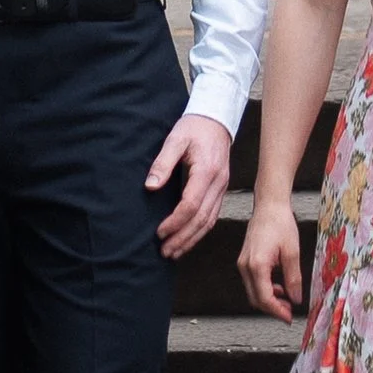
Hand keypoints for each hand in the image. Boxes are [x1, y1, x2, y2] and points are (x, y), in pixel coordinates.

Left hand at [145, 111, 232, 258]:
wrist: (216, 120)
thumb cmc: (194, 127)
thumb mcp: (175, 139)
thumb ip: (162, 163)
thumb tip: (150, 187)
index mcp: (207, 171)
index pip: (191, 205)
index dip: (175, 222)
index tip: (159, 232)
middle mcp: (218, 183)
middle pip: (202, 219)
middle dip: (182, 238)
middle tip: (165, 251)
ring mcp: (222, 188)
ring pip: (209, 222)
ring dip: (191, 240)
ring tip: (174, 252)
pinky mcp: (221, 190)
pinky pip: (212, 216)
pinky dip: (200, 231)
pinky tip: (187, 239)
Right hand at [236, 194, 303, 322]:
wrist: (269, 206)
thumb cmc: (280, 223)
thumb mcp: (292, 252)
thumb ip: (293, 278)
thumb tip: (296, 298)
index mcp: (257, 265)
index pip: (264, 298)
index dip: (277, 311)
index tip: (288, 318)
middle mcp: (246, 266)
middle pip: (256, 299)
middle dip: (273, 308)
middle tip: (289, 312)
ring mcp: (243, 263)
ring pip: (253, 292)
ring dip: (269, 299)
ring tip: (287, 299)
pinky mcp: (244, 261)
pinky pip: (252, 282)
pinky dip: (264, 289)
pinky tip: (278, 286)